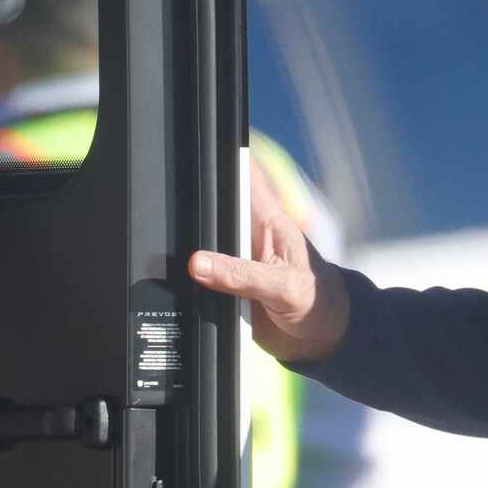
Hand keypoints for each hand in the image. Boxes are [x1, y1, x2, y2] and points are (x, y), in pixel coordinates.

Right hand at [186, 153, 351, 365]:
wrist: (322, 335)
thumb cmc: (317, 300)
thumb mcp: (283, 288)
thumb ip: (241, 275)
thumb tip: (197, 264)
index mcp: (267, 219)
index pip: (242, 174)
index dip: (219, 156)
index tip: (193, 151)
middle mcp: (248, 232)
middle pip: (212, 205)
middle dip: (190, 206)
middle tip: (166, 208)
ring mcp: (235, 256)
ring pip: (201, 238)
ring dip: (186, 245)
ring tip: (168, 249)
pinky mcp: (226, 280)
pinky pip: (199, 271)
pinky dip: (188, 274)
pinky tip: (175, 277)